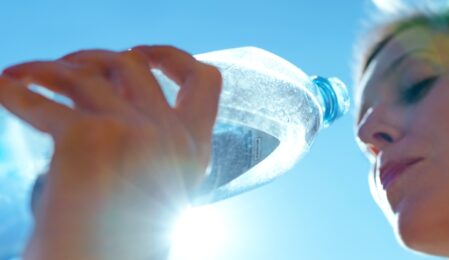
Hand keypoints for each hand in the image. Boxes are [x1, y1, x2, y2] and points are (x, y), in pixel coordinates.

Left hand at [0, 46, 221, 258]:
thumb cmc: (119, 240)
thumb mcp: (158, 186)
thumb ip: (153, 140)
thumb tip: (113, 91)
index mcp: (194, 151)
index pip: (205, 79)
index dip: (172, 57)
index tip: (141, 54)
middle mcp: (170, 136)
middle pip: (133, 64)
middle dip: (96, 58)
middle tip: (69, 70)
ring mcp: (132, 132)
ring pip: (86, 72)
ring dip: (49, 69)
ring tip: (26, 76)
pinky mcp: (86, 137)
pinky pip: (39, 99)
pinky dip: (14, 90)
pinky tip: (3, 89)